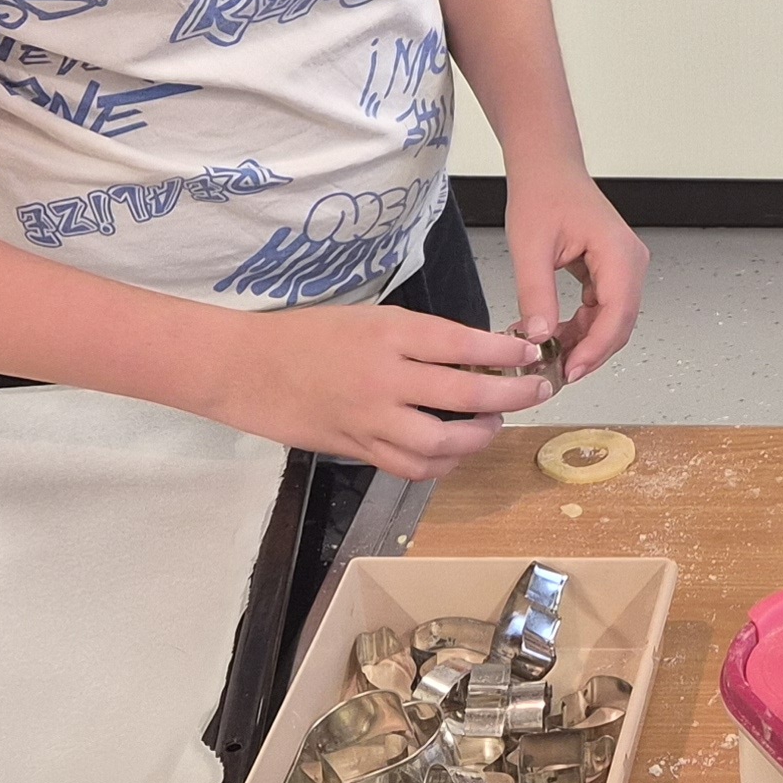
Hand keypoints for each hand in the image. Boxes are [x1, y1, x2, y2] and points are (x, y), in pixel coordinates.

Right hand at [191, 304, 547, 477]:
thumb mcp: (370, 316)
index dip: (505, 353)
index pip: (462, 344)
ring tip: (495, 425)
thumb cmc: (308, 333)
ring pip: (442, 441)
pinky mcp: (356, 448)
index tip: (532, 353)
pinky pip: (411, 466)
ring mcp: (370, 418)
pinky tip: (456, 451)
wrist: (245, 367)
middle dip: (511, 396)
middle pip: (464, 393)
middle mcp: (384, 376)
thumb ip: (419, 338)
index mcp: (389, 332)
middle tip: (536, 391)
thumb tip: (474, 354)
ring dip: (479, 436)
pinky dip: (442, 463)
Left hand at [506, 169, 648, 393]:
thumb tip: (539, 338)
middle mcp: (630, 261)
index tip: (571, 370)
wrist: (547, 169)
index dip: (596, 348)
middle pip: (620, 323)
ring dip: (585, 343)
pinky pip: (603, 310)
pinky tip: (555, 337)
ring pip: (613, 320)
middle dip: (591, 352)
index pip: (618, 313)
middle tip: (557, 374)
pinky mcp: (611, 271)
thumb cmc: (543, 194)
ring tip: (551, 359)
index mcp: (618, 253)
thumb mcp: (530, 247)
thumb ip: (536, 294)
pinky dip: (581, 328)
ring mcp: (624, 267)